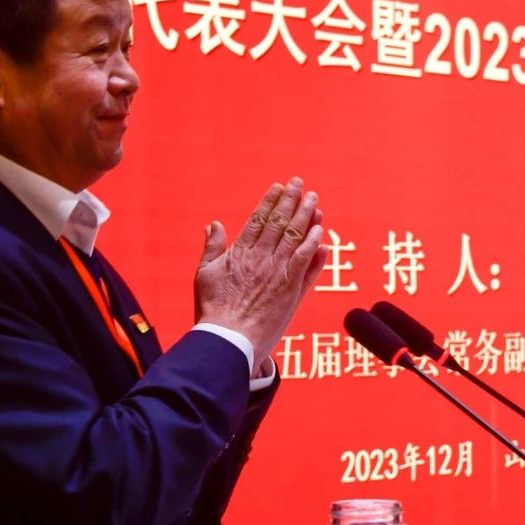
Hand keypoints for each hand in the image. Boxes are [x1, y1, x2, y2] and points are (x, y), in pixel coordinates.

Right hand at [194, 178, 328, 370]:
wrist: (228, 340)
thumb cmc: (213, 311)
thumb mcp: (204, 275)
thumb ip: (212, 248)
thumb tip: (213, 224)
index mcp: (240, 252)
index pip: (258, 219)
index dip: (270, 201)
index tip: (279, 186)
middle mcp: (261, 258)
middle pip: (279, 222)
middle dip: (291, 200)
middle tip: (300, 184)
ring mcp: (278, 273)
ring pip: (295, 237)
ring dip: (306, 216)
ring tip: (314, 200)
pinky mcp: (291, 290)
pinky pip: (306, 262)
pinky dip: (313, 245)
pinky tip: (321, 231)